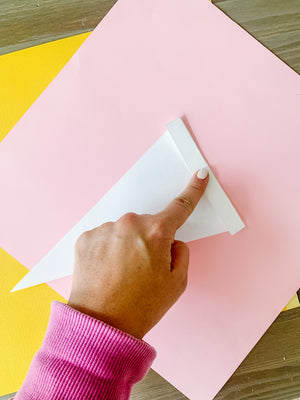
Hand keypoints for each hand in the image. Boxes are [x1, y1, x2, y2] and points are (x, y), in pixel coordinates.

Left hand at [68, 169, 208, 338]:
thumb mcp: (177, 283)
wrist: (102, 325)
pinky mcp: (86, 238)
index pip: (180, 206)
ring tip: (121, 273)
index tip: (200, 175)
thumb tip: (172, 242)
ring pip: (123, 231)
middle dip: (149, 240)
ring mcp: (105, 229)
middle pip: (147, 224)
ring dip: (126, 245)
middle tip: (142, 268)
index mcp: (156, 232)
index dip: (193, 191)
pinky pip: (105, 237)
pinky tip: (106, 270)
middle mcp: (129, 224)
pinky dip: (108, 249)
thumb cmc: (142, 306)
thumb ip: (181, 253)